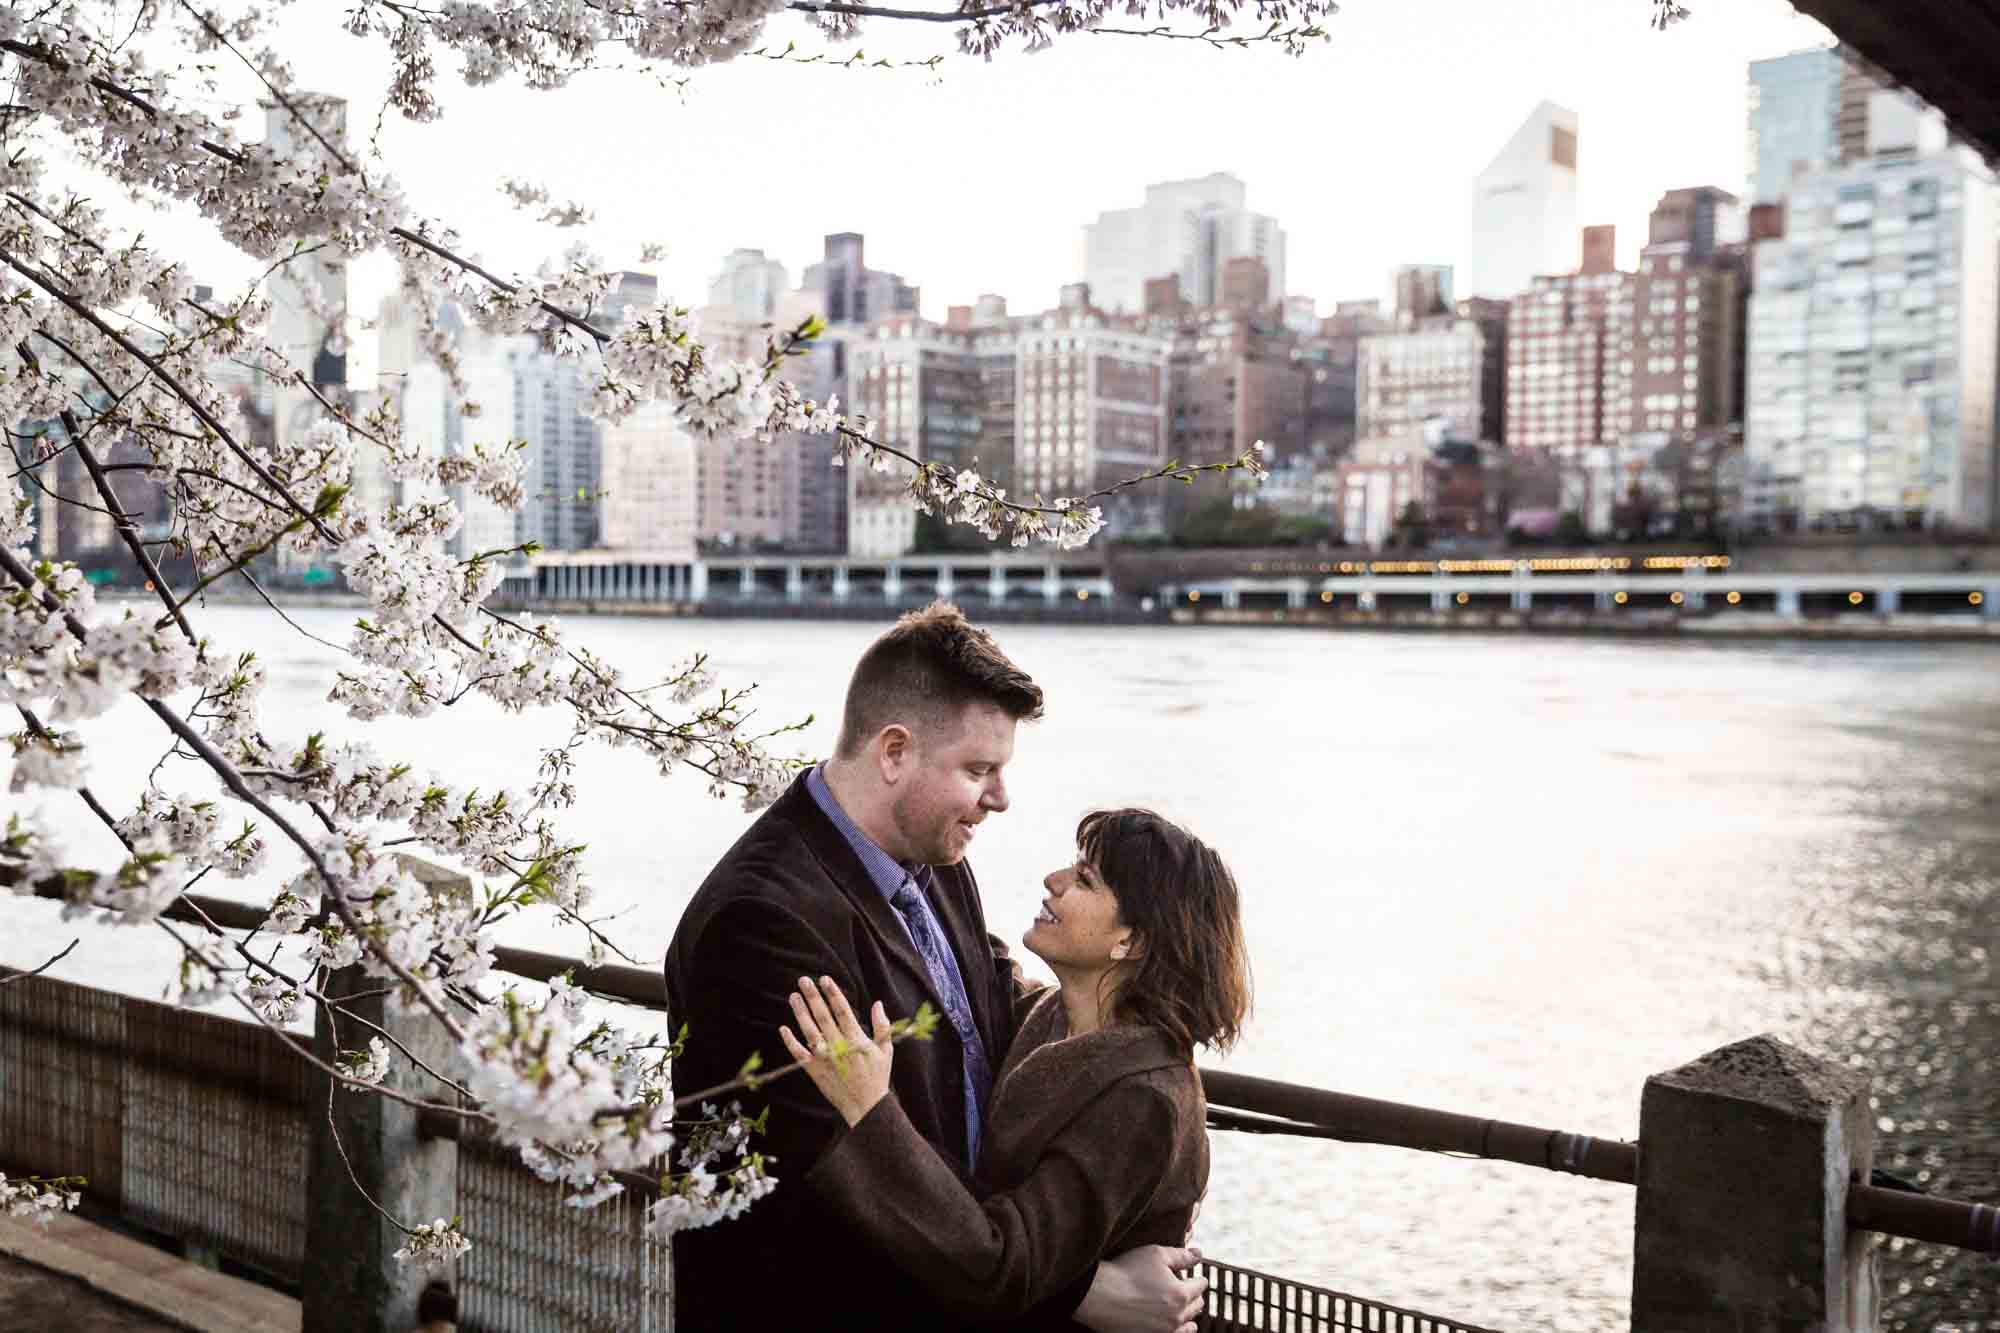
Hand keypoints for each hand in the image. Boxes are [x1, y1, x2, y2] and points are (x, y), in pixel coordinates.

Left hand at [778, 975, 893, 1127]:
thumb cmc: (878, 1077)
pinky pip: (799, 1054)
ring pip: (809, 1031)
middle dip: (813, 996)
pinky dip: (790, 1041)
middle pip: (822, 1016)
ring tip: (793, 996)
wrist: (866, 1108)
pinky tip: (784, 1028)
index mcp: (856, 1039)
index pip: (842, 1010)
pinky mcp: (814, 1070)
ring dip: (800, 1012)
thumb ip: (882, 1026)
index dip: (832, 993)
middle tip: (804, 980)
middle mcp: (838, 1046)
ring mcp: (824, 1058)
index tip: (824, 979)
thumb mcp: (886, 1051)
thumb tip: (878, 1004)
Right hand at [1074, 1244, 1206, 1332]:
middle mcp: (1177, 1317)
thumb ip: (1181, 1255)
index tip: (1187, 1273)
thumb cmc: (1126, 1272)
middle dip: (1192, 1294)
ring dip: (1187, 1314)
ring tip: (1177, 1306)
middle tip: (1180, 1286)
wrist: (1099, 1296)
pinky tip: (1170, 1322)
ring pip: (1189, 1325)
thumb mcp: (1156, 1254)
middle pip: (1197, 1305)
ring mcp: (1165, 1331)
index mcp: (1182, 1294)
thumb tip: (1198, 1253)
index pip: (1200, 1284)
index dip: (1193, 1276)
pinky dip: (1176, 1328)